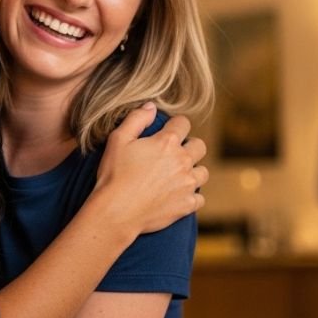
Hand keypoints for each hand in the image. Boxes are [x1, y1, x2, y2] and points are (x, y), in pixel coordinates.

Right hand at [87, 103, 208, 243]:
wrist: (116, 211)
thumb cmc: (114, 174)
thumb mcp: (118, 140)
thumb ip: (136, 119)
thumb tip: (151, 106)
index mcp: (167, 142)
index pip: (183, 123)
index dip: (175, 125)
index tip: (168, 131)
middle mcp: (182, 161)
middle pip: (199, 146)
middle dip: (189, 146)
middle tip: (174, 154)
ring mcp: (187, 184)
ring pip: (203, 172)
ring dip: (193, 171)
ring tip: (178, 176)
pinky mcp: (187, 204)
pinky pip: (200, 198)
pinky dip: (191, 196)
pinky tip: (178, 196)